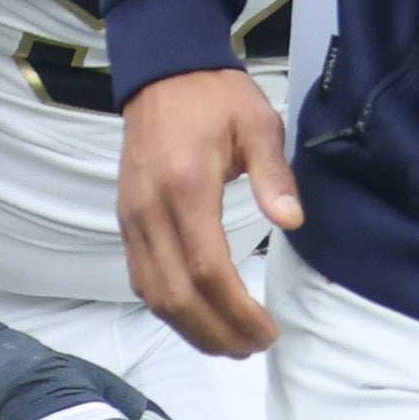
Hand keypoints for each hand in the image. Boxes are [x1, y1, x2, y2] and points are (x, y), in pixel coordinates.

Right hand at [117, 66, 297, 359]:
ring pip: (154, 295)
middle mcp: (150, 210)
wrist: (162, 72)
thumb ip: (274, 175)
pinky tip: (198, 319)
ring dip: (192, 329)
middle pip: (178, 295)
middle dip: (217, 332)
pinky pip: (142, 278)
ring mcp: (132, 219)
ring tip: (231, 345)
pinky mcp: (126, 221)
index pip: (208, 269)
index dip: (237, 310)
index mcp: (185, 186)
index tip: (268, 330)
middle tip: (255, 347)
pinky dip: (169, 309)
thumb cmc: (214, 96)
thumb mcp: (257, 123)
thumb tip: (292, 222)